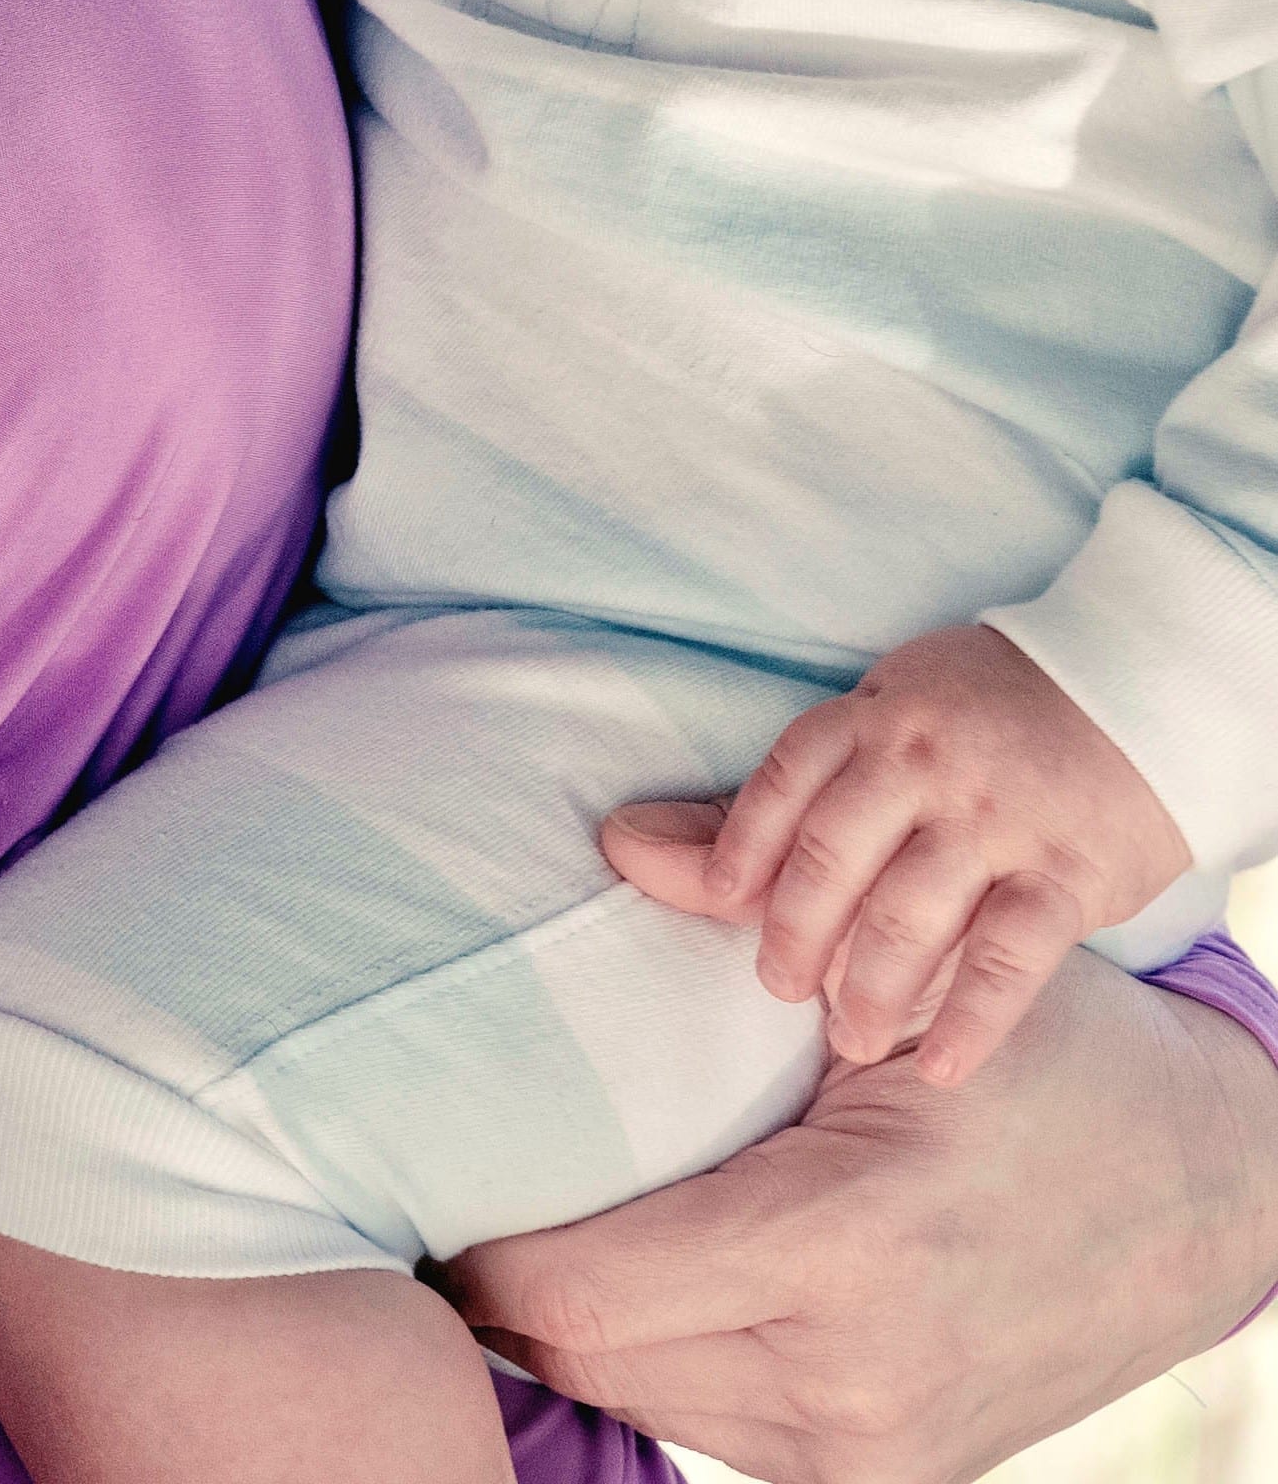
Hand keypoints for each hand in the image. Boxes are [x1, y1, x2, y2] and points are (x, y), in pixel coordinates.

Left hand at [447, 952, 1277, 1483]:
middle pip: (593, 1355)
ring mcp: (878, 1451)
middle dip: (501, 1283)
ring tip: (519, 1224)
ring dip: (574, 1328)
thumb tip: (613, 833)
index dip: (482, 1244)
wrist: (1211, 1197)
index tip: (415, 1177)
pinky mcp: (895, 1479)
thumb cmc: (1049, 1067)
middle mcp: (853, 1379)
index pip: (585, 1289)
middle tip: (441, 1191)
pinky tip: (628, 1277)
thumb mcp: (903, 982)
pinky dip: (661, 1358)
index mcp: (843, 1250)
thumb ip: (742, 910)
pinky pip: (718, 1427)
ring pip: (646, 1400)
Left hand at [602, 628, 1188, 1083]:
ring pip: (911, 914)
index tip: (718, 902)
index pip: (784, 782)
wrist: (1136, 690)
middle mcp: (927, 765)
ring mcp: (999, 821)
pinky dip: (969, 1019)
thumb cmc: (977, 717)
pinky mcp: (1069, 875)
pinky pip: (1010, 959)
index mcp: (874, 720)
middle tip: (778, 987)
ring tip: (846, 1036)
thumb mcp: (878, 723)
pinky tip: (936, 1066)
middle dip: (795, 930)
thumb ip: (768, 799)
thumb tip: (619, 842)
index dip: (741, 846)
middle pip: (835, 855)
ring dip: (870, 987)